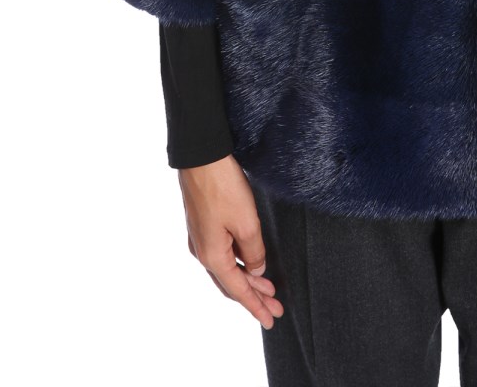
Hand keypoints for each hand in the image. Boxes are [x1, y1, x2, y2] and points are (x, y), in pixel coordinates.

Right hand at [178, 154, 284, 329]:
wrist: (200, 157)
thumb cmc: (222, 187)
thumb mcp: (247, 221)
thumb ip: (254, 251)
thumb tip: (255, 270)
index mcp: (212, 256)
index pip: (238, 290)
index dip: (256, 306)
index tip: (271, 320)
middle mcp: (202, 252)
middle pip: (231, 283)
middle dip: (254, 297)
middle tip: (276, 308)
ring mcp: (200, 238)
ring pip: (227, 268)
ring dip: (248, 280)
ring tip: (269, 289)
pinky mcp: (203, 224)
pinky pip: (223, 254)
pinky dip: (239, 263)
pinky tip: (250, 263)